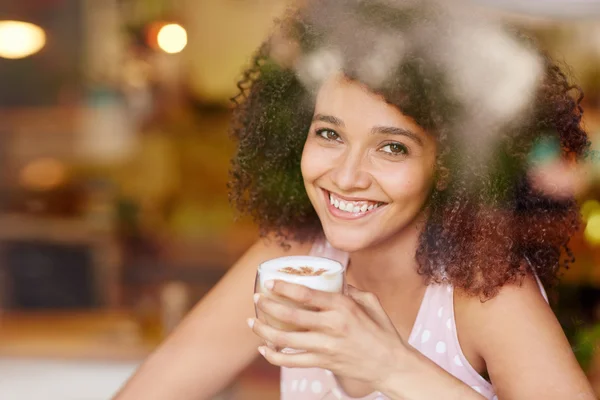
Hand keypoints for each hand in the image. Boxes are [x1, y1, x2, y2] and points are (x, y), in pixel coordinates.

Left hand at [247, 280, 408, 387]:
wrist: (391, 365)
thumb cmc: (382, 331)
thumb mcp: (370, 302)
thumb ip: (350, 290)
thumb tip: (332, 281)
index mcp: (343, 306)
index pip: (306, 295)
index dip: (284, 287)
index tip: (270, 283)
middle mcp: (332, 325)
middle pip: (290, 315)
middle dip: (268, 306)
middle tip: (256, 298)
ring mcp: (326, 346)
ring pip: (286, 340)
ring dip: (264, 331)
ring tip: (252, 322)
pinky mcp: (323, 362)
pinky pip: (292, 361)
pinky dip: (273, 356)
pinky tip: (263, 349)